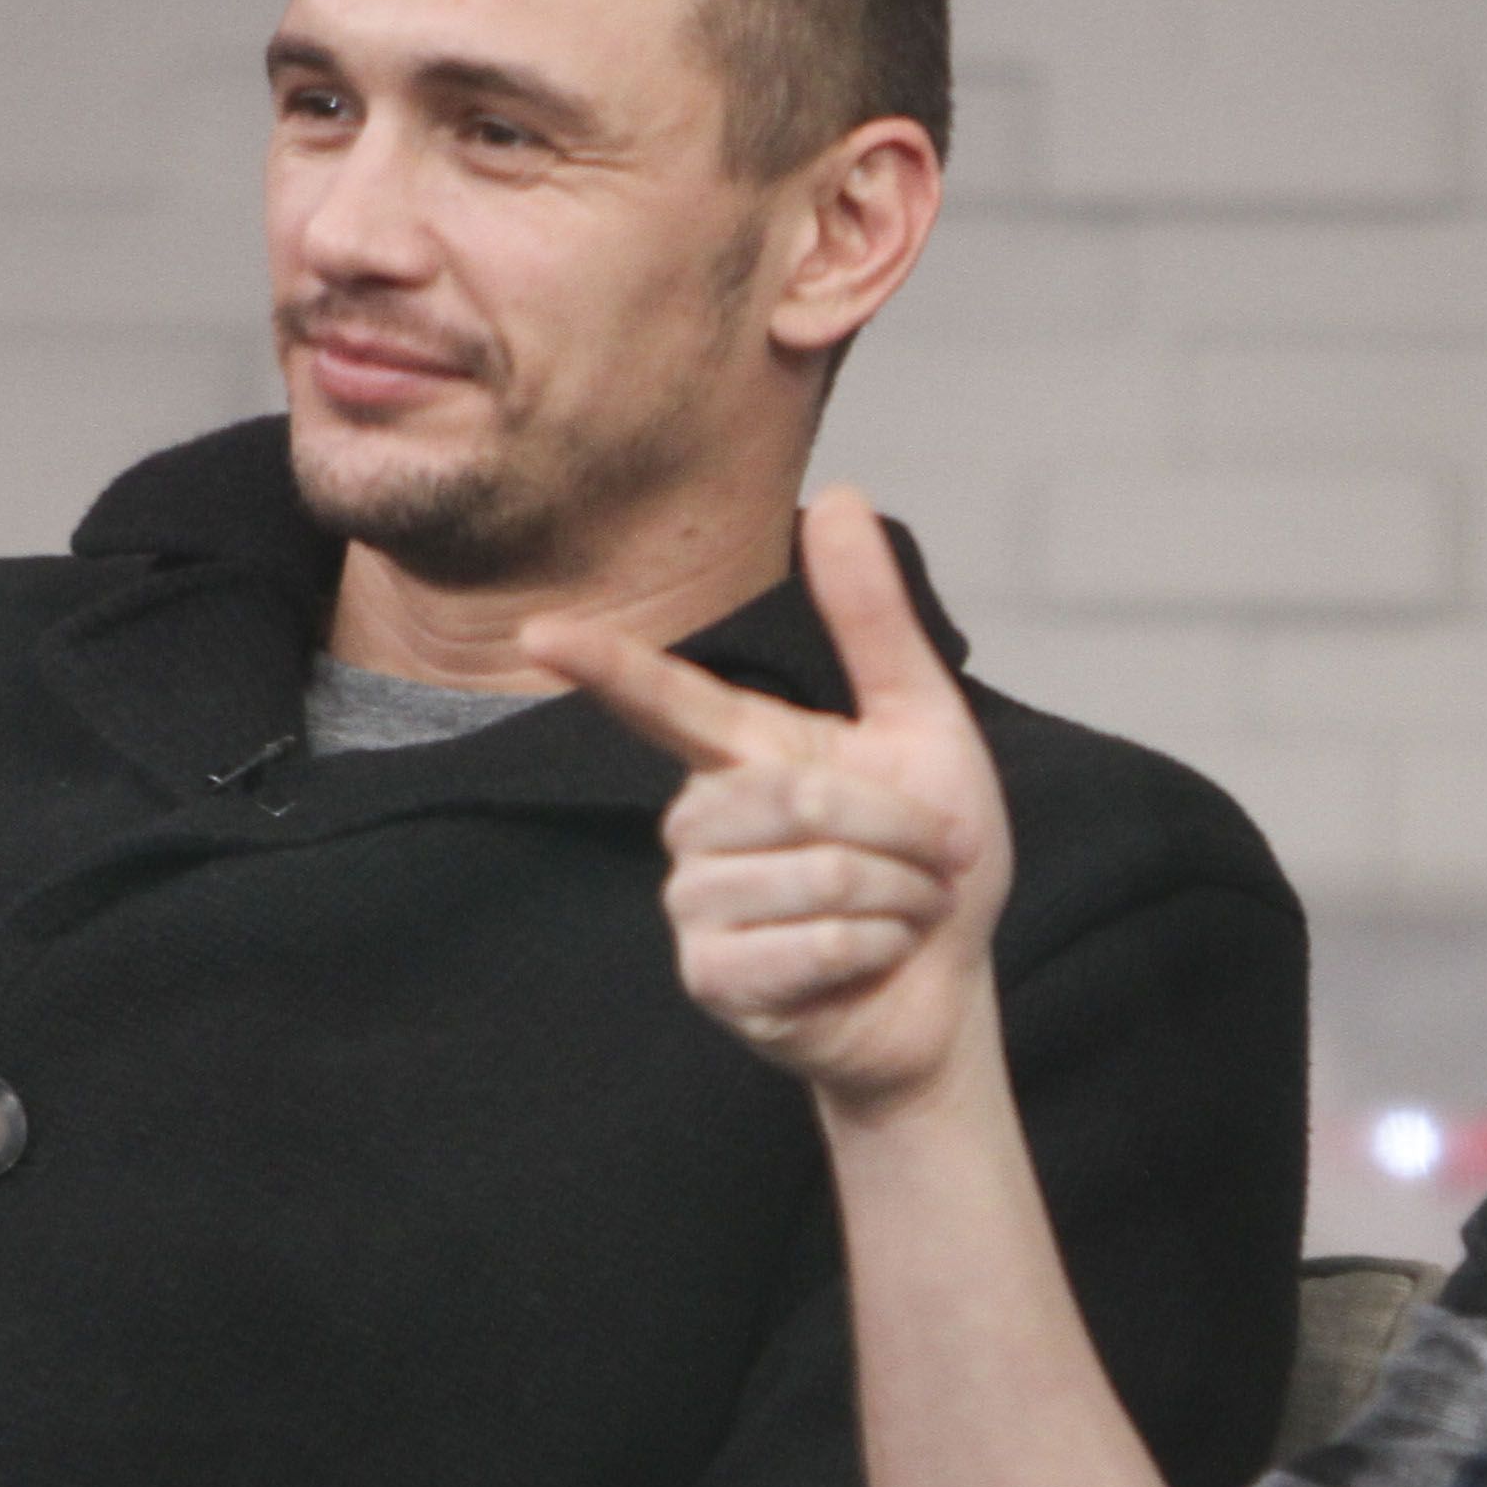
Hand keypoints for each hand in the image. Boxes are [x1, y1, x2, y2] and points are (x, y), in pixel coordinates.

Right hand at [528, 488, 1012, 1114]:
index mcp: (745, 753)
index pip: (664, 700)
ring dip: (891, 893)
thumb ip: (874, 622)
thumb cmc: (929, 863)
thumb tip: (839, 494)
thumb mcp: (922, 729)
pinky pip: (802, 947)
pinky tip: (873, 960)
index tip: (540, 634)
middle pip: (780, 797)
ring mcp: (699, 907)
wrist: (946, 991)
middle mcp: (702, 825)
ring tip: (903, 911)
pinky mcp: (714, 980)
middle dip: (889, 825)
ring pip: (802, 874)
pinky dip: (872, 950)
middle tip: (930, 856)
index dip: (605, 665)